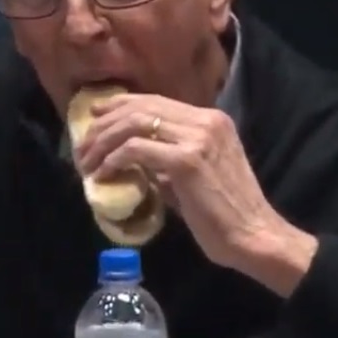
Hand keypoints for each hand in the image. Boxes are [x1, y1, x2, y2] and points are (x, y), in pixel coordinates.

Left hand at [75, 94, 312, 276]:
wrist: (253, 236)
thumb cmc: (225, 215)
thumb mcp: (195, 177)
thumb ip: (168, 161)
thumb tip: (135, 159)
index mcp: (211, 120)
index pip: (156, 101)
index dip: (120, 106)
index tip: (94, 118)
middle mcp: (206, 121)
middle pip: (142, 107)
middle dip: (105, 123)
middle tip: (83, 145)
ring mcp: (197, 138)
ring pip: (135, 123)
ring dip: (104, 141)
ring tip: (87, 162)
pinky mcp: (186, 161)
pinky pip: (137, 149)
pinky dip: (114, 159)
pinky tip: (104, 174)